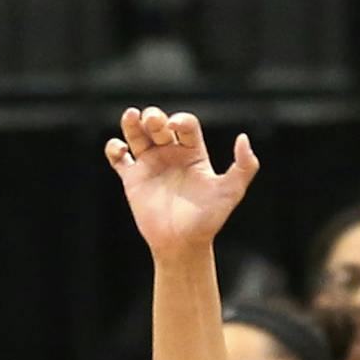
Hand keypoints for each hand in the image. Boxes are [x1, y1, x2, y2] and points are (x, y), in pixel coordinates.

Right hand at [105, 106, 257, 253]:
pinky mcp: (133, 179)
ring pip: (137, 135)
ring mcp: (150, 165)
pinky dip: (113, 148)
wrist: (183, 244)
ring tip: (132, 116)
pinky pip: (118, 158)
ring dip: (132, 123)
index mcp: (193, 153)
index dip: (181, 120)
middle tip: (153, 120)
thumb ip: (245, 166)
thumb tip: (243, 138)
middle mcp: (171, 155)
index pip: (186, 125)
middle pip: (159, 124)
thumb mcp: (231, 191)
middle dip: (155, 117)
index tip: (176, 127)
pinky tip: (120, 149)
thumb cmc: (208, 219)